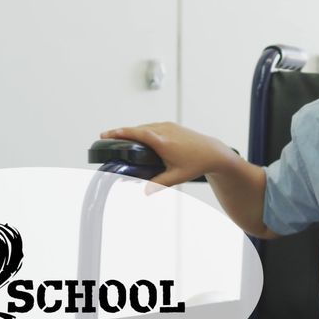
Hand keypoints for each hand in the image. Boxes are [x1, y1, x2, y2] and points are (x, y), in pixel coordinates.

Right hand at [100, 123, 234, 187]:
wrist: (213, 152)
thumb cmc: (197, 163)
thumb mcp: (178, 176)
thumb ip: (160, 184)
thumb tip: (145, 192)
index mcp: (164, 141)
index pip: (138, 134)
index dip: (121, 133)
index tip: (107, 134)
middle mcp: (165, 131)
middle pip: (138, 129)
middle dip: (121, 132)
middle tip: (105, 137)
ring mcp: (168, 126)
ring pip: (145, 127)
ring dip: (131, 131)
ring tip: (117, 137)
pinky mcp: (171, 126)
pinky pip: (152, 127)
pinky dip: (142, 131)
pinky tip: (137, 137)